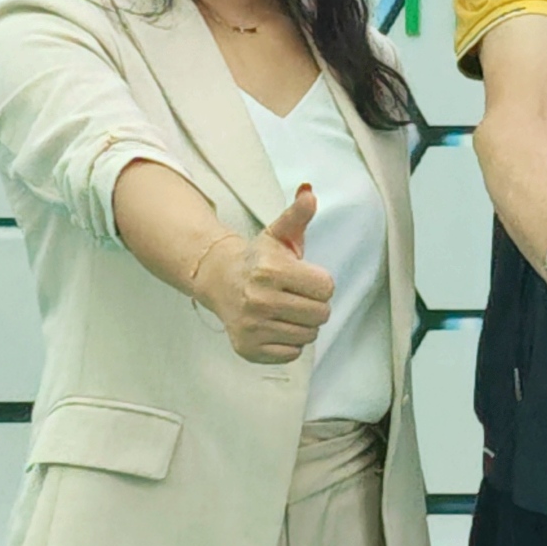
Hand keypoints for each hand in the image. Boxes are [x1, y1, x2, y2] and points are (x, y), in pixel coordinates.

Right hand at [201, 188, 336, 364]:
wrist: (220, 279)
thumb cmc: (259, 258)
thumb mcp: (279, 233)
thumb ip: (298, 214)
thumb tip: (309, 191)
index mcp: (271, 270)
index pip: (326, 288)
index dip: (320, 283)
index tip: (303, 278)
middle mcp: (259, 300)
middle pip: (321, 314)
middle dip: (314, 305)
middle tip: (295, 295)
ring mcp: (252, 326)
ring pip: (308, 335)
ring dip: (303, 324)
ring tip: (284, 309)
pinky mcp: (248, 348)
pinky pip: (292, 353)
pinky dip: (289, 342)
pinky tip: (275, 325)